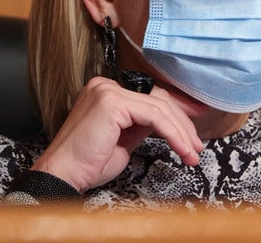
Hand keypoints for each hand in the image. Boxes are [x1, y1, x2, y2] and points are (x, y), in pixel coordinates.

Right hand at [30, 76, 204, 192]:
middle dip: (183, 122)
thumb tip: (166, 123)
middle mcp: (105, 85)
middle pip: (157, 98)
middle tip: (198, 145)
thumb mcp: (123, 141)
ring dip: (181, 133)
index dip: (177, 109)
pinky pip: (154, 116)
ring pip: (159, 107)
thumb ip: (141, 126)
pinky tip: (181, 149)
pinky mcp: (112, 101)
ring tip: (192, 153)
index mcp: (106, 92)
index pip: (150, 95)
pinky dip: (172, 134)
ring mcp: (108, 90)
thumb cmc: (88, 164)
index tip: (196, 122)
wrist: (63, 175)